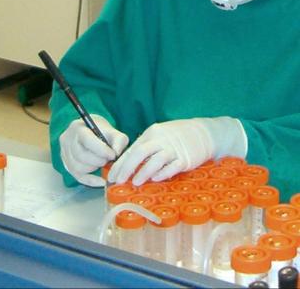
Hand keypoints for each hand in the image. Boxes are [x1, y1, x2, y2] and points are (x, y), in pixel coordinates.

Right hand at [59, 115, 128, 186]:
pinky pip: (78, 176)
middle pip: (81, 155)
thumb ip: (119, 141)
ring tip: (102, 163)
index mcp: (78, 127)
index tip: (112, 155)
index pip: (86, 140)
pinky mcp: (67, 164)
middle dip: (98, 161)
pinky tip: (101, 181)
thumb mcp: (113, 131)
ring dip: (94, 168)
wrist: (90, 133)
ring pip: (78, 167)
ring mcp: (64, 153)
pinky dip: (91, 181)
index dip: (101, 150)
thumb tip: (116, 154)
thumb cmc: (101, 132)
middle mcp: (67, 139)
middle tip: (108, 160)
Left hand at [107, 117, 246, 185]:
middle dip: (127, 168)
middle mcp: (161, 140)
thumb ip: (145, 149)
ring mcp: (174, 149)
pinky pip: (173, 166)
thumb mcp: (159, 137)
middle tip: (119, 181)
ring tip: (135, 183)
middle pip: (140, 153)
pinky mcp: (186, 159)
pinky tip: (155, 179)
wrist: (204, 133)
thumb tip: (126, 166)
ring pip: (156, 160)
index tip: (111, 177)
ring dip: (144, 172)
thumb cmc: (177, 137)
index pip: (131, 150)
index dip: (120, 164)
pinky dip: (164, 173)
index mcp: (151, 134)